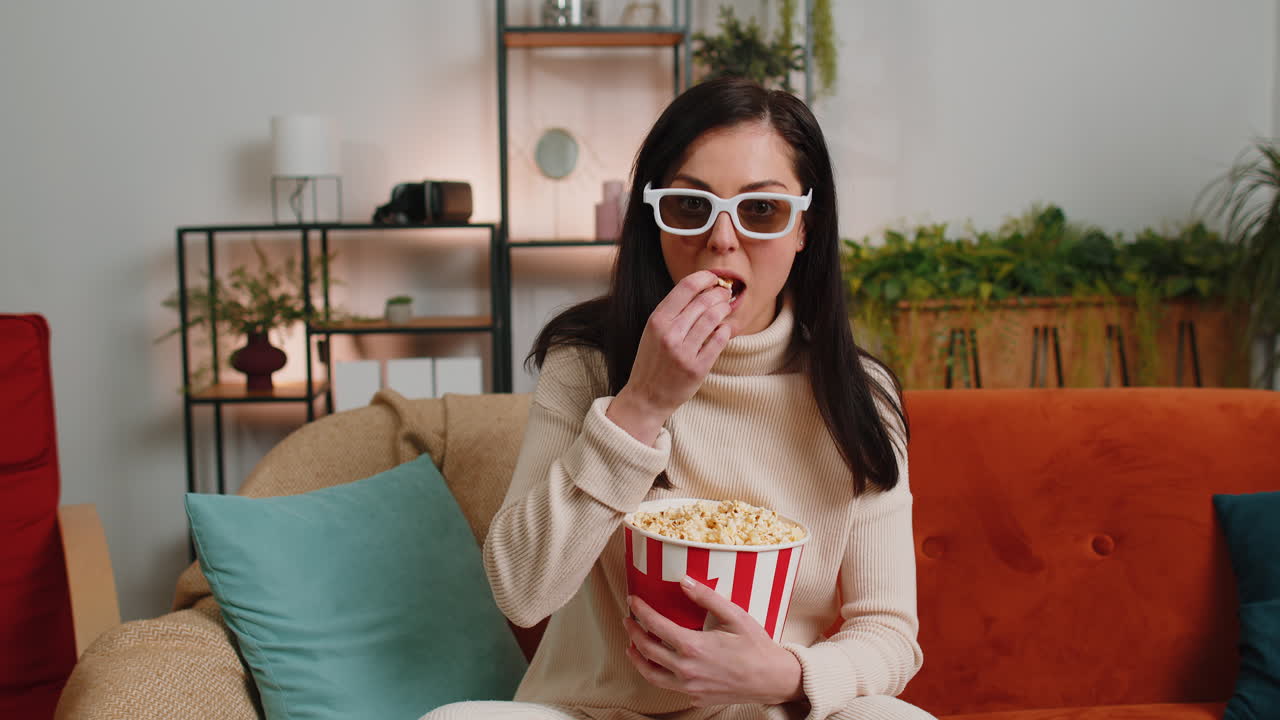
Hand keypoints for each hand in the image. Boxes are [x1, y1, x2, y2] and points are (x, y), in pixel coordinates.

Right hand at [607, 271, 731, 444]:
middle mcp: (669, 334)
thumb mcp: (654, 331)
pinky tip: (725, 329)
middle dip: (719, 293)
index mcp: (657, 320)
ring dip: (724, 309)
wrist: (646, 396)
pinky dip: (726, 330)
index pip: (686, 287)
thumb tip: (703, 289)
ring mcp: (683, 352)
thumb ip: (674, 312)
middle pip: (704, 301)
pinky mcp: (697, 368)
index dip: (705, 278)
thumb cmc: (652, 360)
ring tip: (726, 307)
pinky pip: (719, 341)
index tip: (713, 278)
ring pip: (714, 318)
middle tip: (725, 293)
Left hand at [623, 576, 803, 706]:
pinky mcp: (696, 697)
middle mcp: (687, 670)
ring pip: (652, 675)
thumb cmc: (756, 646)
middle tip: (628, 620)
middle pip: (647, 650)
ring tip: (630, 647)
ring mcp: (690, 687)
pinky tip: (659, 665)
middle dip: (633, 632)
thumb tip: (684, 581)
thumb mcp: (734, 615)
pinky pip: (670, 686)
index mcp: (693, 647)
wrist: (773, 679)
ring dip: (637, 659)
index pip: (655, 626)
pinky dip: (659, 674)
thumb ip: (707, 597)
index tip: (633, 601)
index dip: (641, 611)